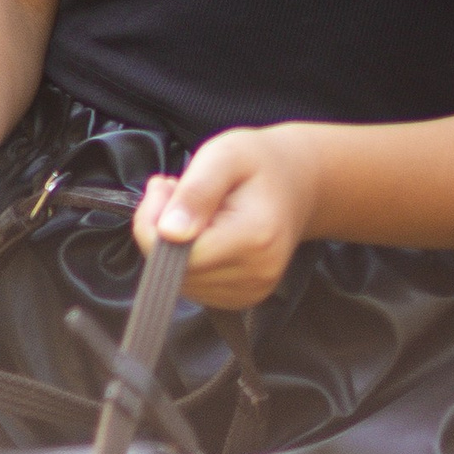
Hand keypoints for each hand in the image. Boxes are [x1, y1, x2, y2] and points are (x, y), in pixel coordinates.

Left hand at [133, 126, 318, 309]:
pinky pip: (194, 288)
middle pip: (177, 270)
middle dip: (161, 233)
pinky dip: (188, 262)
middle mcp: (259, 271)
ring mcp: (253, 290)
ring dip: (173, 248)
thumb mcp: (225, 155)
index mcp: (256, 236)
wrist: (299, 181)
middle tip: (176, 192)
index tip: (164, 187)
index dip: (154, 223)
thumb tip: (169, 233)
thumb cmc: (258, 163)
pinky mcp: (245, 298)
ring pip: (181, 282)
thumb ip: (196, 191)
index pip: (179, 254)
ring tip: (194, 211)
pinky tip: (203, 234)